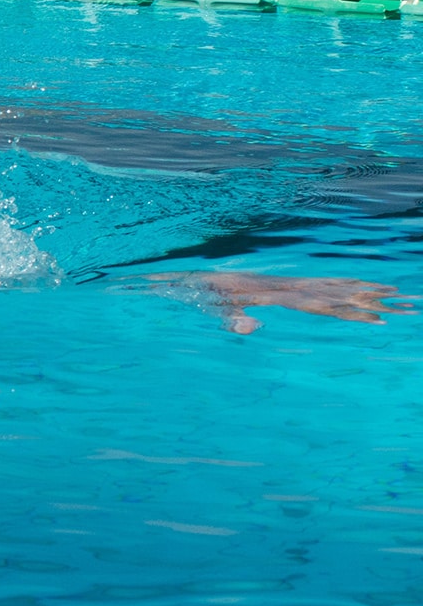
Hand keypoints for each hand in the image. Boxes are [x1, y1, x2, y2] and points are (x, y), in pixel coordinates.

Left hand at [176, 272, 410, 333]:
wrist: (204, 278)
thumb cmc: (209, 298)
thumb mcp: (216, 310)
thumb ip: (232, 320)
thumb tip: (252, 327)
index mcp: (282, 294)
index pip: (324, 304)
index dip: (351, 311)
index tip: (378, 317)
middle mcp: (294, 286)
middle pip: (341, 294)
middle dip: (374, 301)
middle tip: (408, 305)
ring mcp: (294, 284)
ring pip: (339, 287)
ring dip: (370, 290)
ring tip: (402, 294)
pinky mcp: (290, 284)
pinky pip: (326, 284)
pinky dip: (350, 285)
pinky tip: (367, 287)